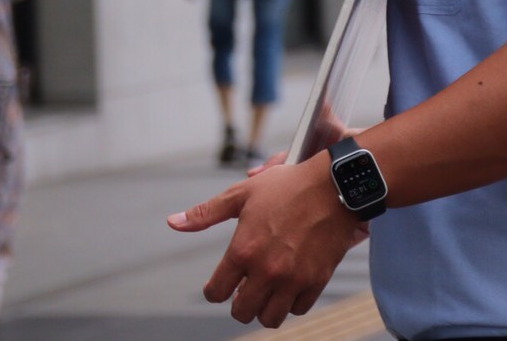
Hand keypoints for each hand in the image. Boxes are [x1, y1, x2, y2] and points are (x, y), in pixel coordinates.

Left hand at [166, 152, 368, 327]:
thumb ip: (205, 213)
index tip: (218, 287)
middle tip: (242, 293)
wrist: (333, 187)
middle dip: (238, 305)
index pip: (216, 292)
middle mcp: (266, 270)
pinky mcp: (316, 282)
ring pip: (270, 318)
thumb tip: (173, 222)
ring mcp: (293, 279)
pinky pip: (297, 309)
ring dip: (264, 309)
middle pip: (242, 312)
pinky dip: (291, 303)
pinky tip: (288, 287)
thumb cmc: (286, 187)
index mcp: (243, 249)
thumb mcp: (241, 194)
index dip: (213, 291)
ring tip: (265, 294)